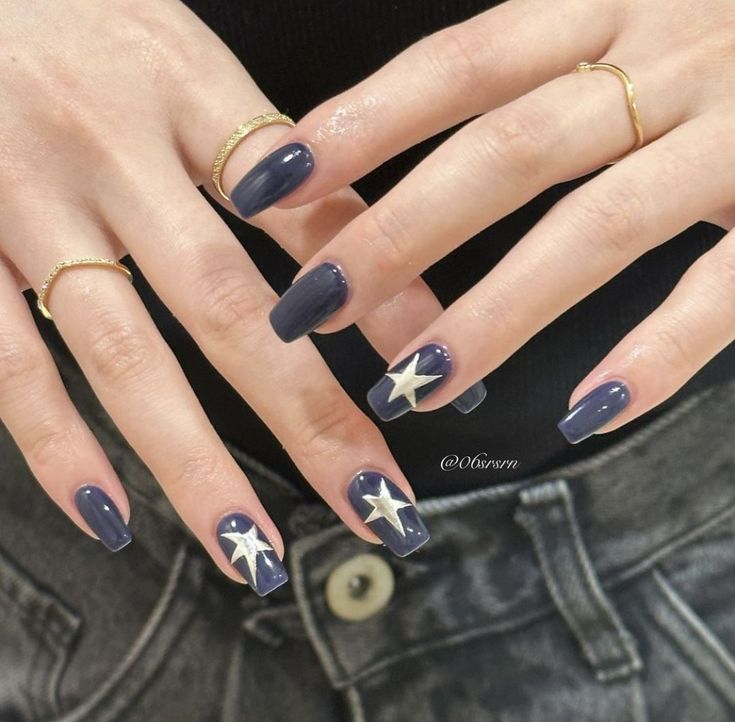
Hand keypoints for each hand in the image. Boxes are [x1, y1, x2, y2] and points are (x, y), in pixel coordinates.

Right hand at [0, 0, 452, 593]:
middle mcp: (115, 152)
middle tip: (376, 507)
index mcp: (189, 90)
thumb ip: (279, 160)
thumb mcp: (188, 57)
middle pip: (232, 309)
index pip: (312, 215)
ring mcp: (28, 204)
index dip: (384, 305)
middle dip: (312, 420)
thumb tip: (371, 260)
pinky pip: (6, 362)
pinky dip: (58, 445)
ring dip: (195, 464)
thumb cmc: (79, 16)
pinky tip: (110, 515)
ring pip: (125, 356)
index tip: (438, 383)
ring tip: (253, 550)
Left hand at [256, 0, 734, 439]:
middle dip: (399, 236)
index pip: (457, 65)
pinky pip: (728, 288)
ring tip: (414, 385)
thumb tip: (428, 149)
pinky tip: (582, 412)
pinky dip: (656, 353)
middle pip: (506, 153)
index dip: (361, 124)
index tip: (272, 185)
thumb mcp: (638, 19)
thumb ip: (548, 71)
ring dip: (496, 313)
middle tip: (314, 310)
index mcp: (611, 7)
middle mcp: (672, 54)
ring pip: (597, 226)